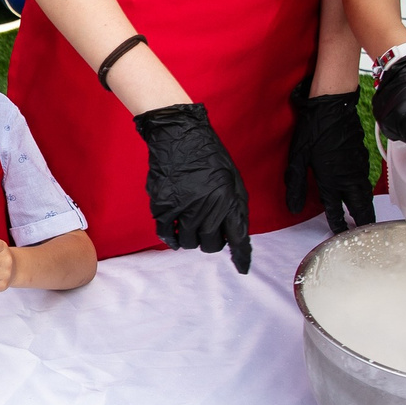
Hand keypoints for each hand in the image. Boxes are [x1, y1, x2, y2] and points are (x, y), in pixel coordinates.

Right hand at [131, 104, 251, 273]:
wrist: (179, 135)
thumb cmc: (209, 157)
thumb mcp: (233, 180)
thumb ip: (236, 209)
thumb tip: (236, 235)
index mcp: (228, 200)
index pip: (238, 238)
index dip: (241, 256)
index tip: (243, 269)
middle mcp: (207, 207)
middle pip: (210, 245)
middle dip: (211, 242)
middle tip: (208, 230)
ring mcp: (183, 208)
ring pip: (188, 242)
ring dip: (190, 238)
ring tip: (190, 224)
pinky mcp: (162, 206)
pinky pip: (165, 234)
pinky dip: (170, 237)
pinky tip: (173, 232)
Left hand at [285, 80, 377, 233]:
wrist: (334, 107)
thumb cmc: (315, 129)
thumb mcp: (298, 158)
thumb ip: (296, 185)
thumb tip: (293, 207)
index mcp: (332, 180)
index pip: (337, 211)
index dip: (338, 225)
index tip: (339, 234)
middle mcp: (349, 177)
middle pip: (361, 208)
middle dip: (362, 222)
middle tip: (364, 233)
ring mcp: (359, 167)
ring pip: (366, 195)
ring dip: (365, 208)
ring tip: (363, 218)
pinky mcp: (363, 157)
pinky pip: (366, 181)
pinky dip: (365, 192)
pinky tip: (360, 192)